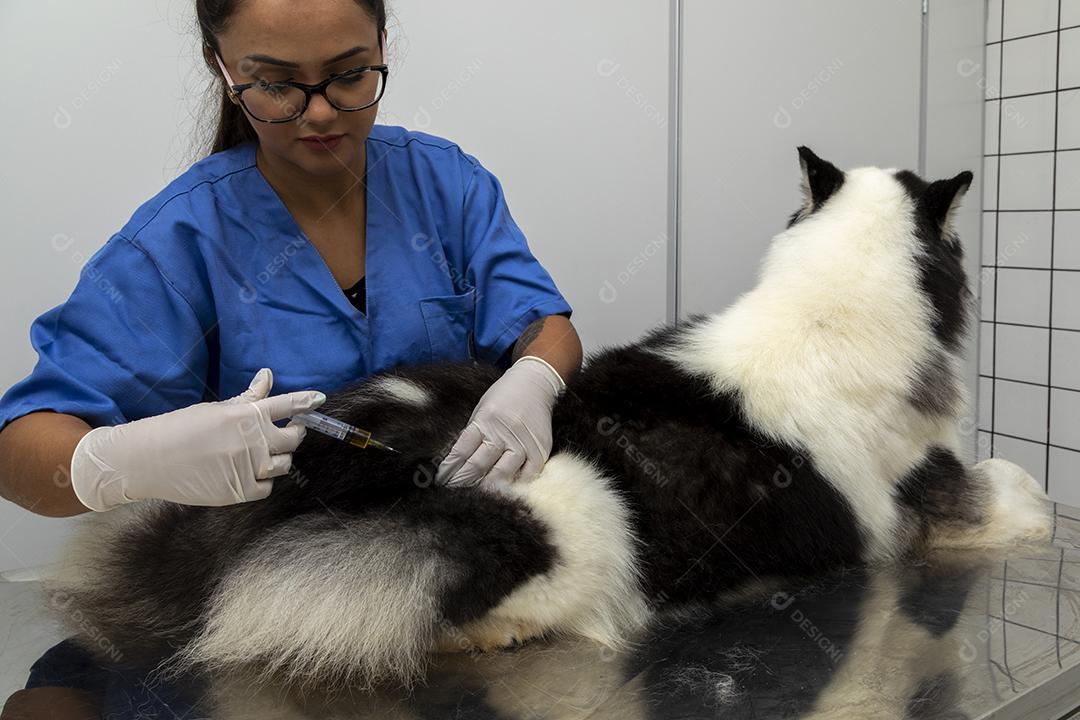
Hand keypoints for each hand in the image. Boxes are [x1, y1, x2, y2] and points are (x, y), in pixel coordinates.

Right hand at [69, 368, 324, 510]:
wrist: (146, 461)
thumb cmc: (178, 429)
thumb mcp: (214, 410)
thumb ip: (246, 399)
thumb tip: (267, 376)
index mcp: (243, 416)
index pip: (286, 405)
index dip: (305, 402)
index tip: (317, 400)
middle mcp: (250, 442)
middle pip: (293, 439)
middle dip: (295, 433)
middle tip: (289, 431)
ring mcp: (245, 468)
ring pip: (283, 465)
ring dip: (280, 458)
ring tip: (265, 453)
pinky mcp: (237, 492)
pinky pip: (266, 488)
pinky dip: (264, 481)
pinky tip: (251, 473)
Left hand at [436, 356, 565, 487]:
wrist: (535, 383)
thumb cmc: (504, 397)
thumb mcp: (482, 410)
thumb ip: (474, 435)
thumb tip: (458, 463)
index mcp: (485, 420)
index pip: (462, 450)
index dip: (449, 468)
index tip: (440, 481)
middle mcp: (504, 432)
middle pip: (479, 465)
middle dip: (463, 482)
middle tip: (451, 494)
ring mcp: (524, 442)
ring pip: (502, 473)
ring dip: (485, 488)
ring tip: (473, 498)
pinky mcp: (540, 450)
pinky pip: (527, 475)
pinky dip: (515, 485)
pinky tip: (504, 492)